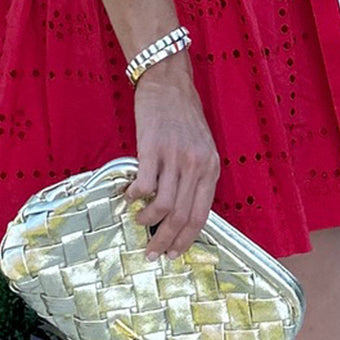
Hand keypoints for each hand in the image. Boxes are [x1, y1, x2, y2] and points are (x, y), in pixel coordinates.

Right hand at [124, 63, 220, 260]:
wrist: (168, 84)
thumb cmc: (183, 117)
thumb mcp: (201, 149)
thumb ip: (196, 177)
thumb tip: (181, 210)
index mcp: (211, 169)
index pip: (201, 215)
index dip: (187, 240)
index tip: (174, 254)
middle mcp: (196, 166)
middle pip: (182, 216)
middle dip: (166, 241)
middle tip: (151, 254)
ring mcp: (175, 158)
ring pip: (163, 206)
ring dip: (148, 222)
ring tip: (139, 223)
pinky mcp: (153, 148)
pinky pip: (144, 184)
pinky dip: (135, 197)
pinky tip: (128, 197)